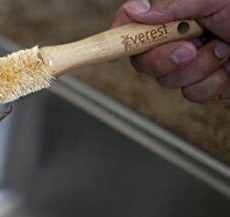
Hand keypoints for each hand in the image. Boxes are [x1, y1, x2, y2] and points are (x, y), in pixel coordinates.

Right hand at [112, 0, 229, 102]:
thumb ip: (173, 3)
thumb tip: (136, 10)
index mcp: (176, 16)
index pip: (134, 24)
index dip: (119, 36)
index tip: (112, 46)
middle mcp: (178, 39)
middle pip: (142, 60)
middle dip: (163, 59)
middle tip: (188, 49)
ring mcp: (189, 63)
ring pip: (167, 80)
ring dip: (197, 69)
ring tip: (222, 49)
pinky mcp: (204, 84)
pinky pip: (191, 94)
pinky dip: (211, 84)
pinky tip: (227, 68)